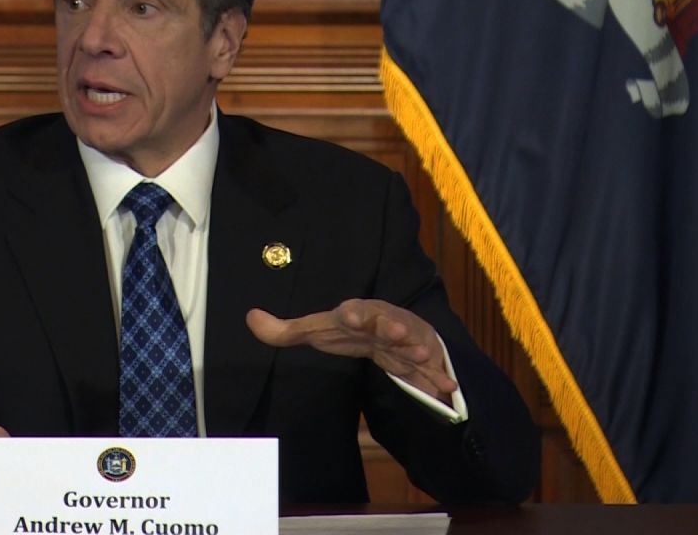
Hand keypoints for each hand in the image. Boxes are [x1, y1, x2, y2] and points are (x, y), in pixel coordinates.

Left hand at [246, 299, 457, 401]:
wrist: (394, 333)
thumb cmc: (351, 331)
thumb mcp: (317, 331)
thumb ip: (284, 330)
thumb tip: (250, 317)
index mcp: (357, 316)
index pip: (353, 311)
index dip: (354, 312)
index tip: (354, 315)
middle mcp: (383, 323)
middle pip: (386, 322)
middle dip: (390, 326)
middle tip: (394, 331)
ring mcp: (405, 340)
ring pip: (411, 342)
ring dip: (415, 348)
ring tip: (420, 354)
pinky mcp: (422, 358)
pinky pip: (431, 367)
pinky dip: (438, 376)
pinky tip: (447, 386)